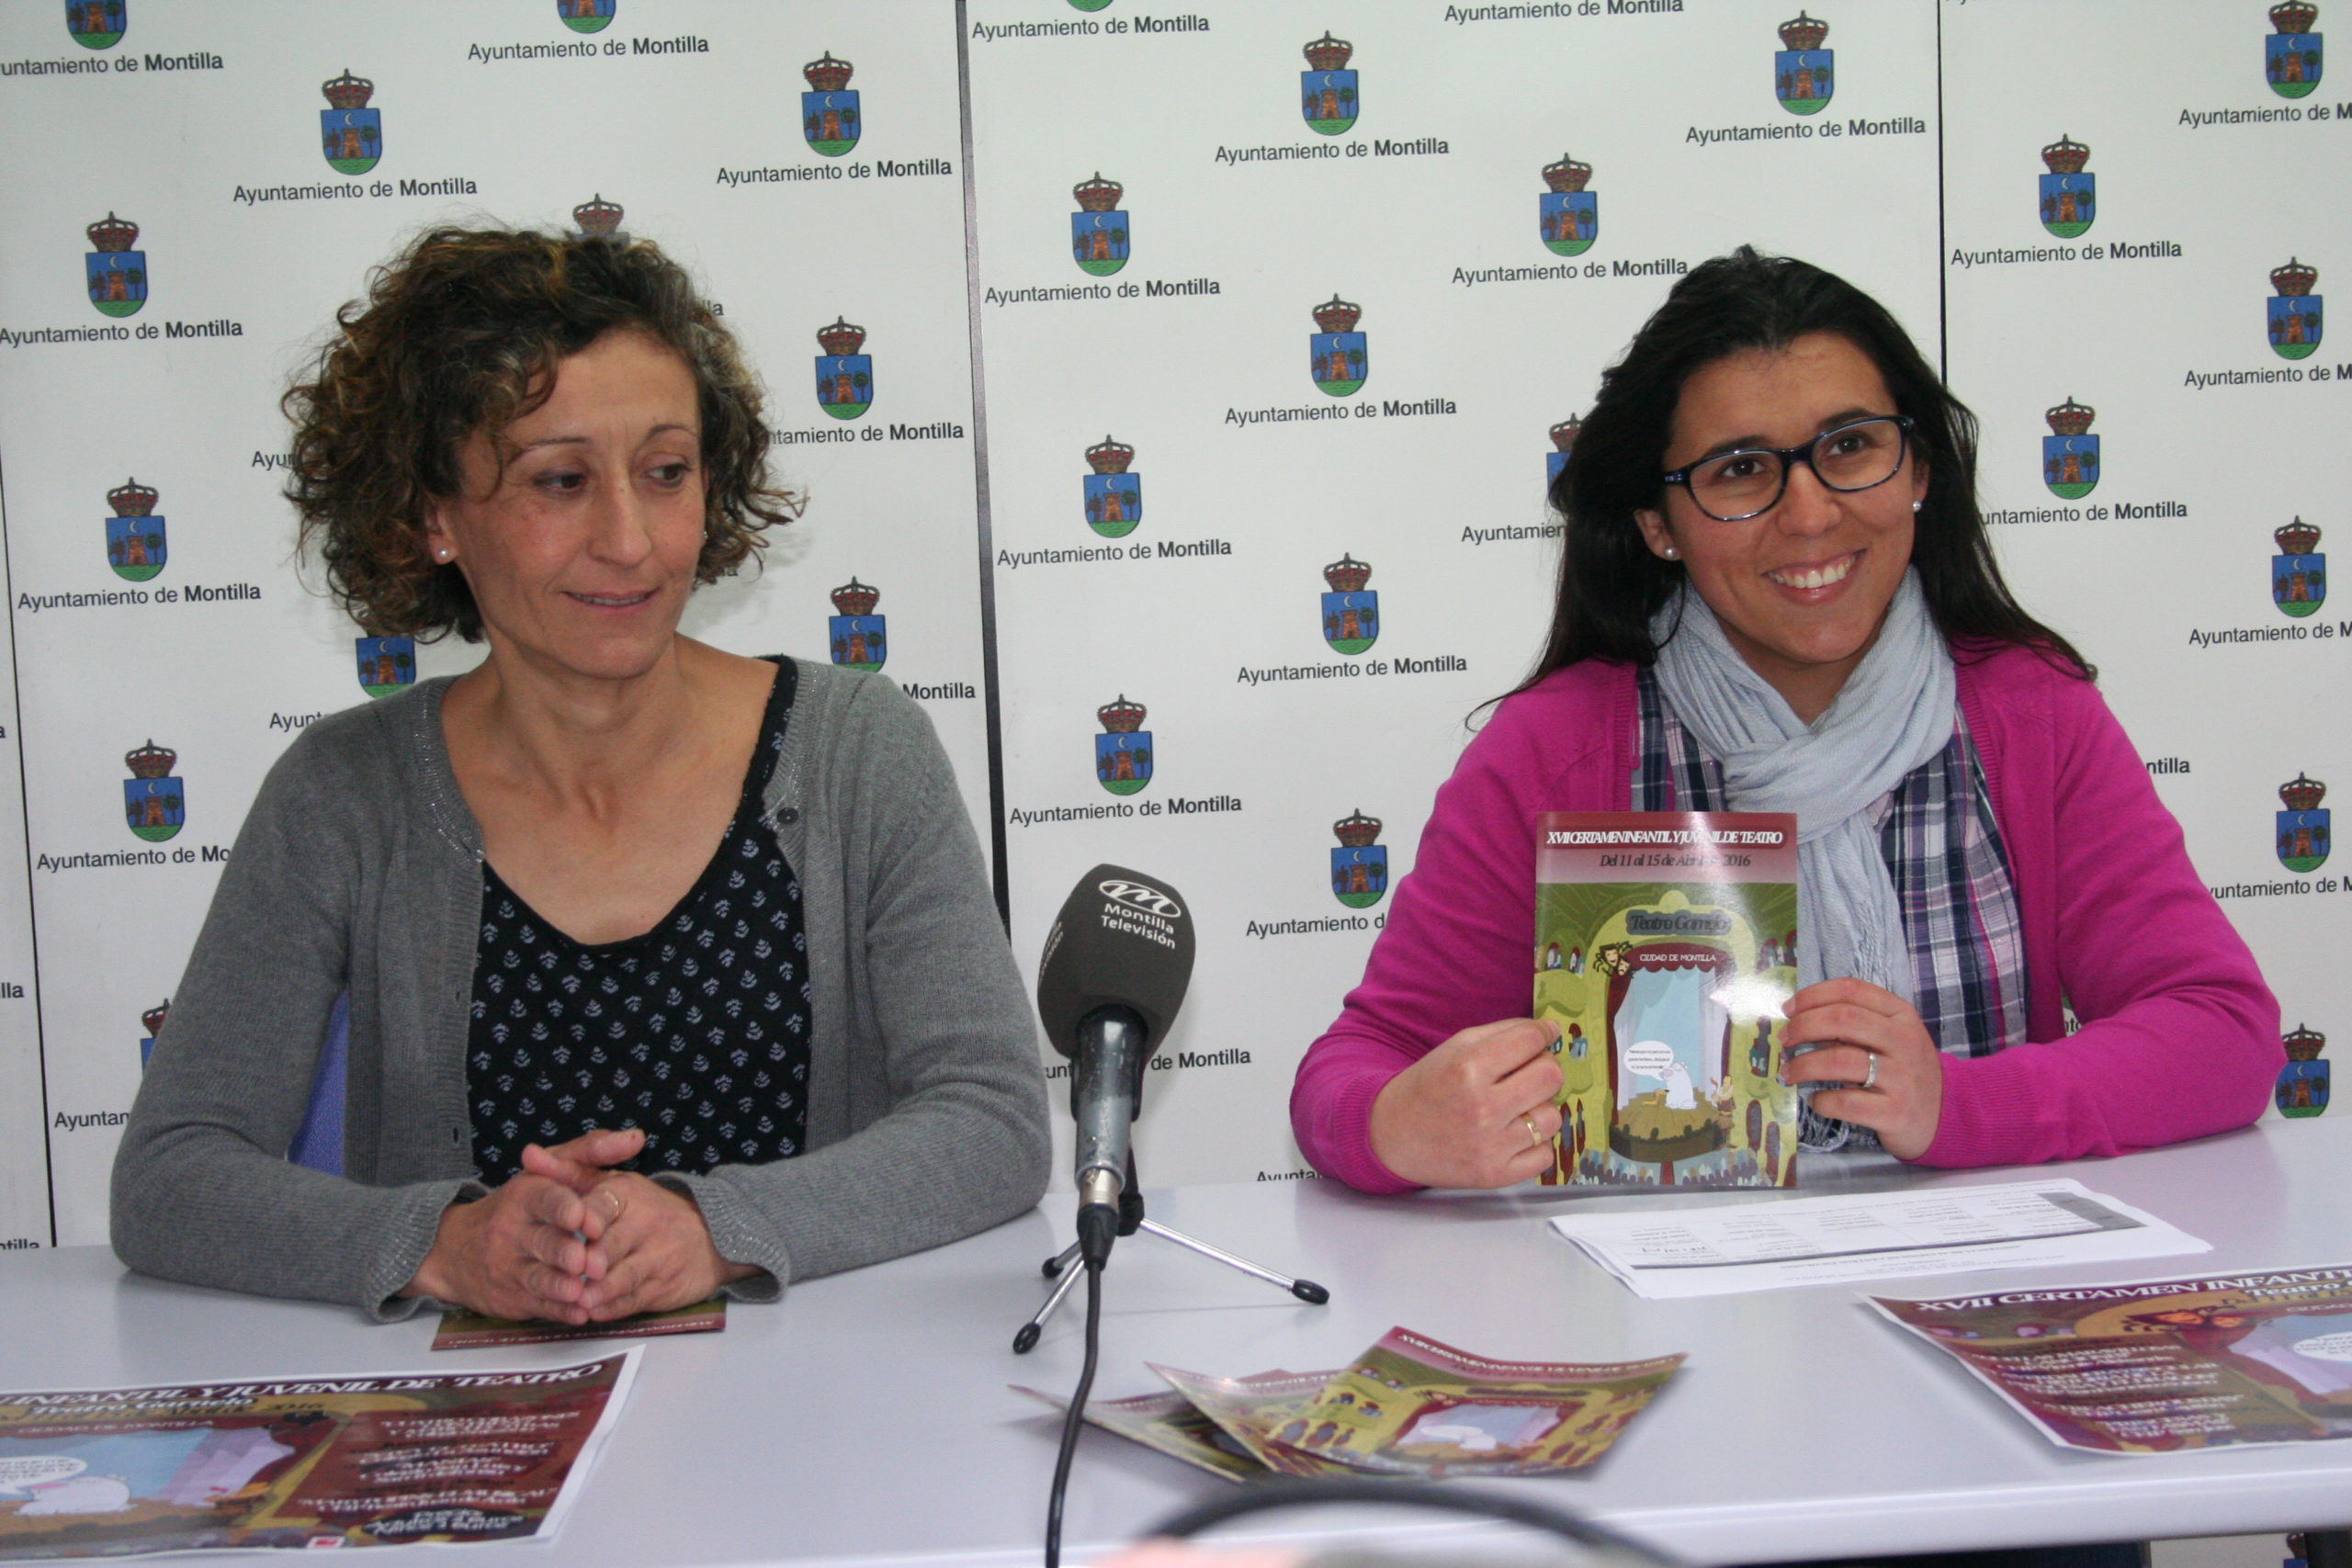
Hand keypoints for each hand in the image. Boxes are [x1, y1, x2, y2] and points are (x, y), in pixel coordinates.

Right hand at [399, 1169, 606, 1324]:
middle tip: (586, 1259)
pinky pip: (538, 1305)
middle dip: (564, 1251)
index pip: (545, 1199)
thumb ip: (591, 1152)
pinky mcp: (512, 1297)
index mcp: (526, 1195)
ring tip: (582, 1290)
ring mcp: (509, 1267)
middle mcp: (512, 1231)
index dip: (564, 1208)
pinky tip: (579, 1313)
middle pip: (542, 1242)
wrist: (457, 1250)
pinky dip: (559, 1311)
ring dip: (561, 1286)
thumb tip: (635, 1138)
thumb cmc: (520, 1207)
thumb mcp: (547, 1171)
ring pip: (538, 1277)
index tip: (584, 1216)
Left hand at [522, 1128, 758, 1319]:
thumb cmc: (645, 1209)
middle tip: (576, 1268)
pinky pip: (635, 1300)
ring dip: (602, 1289)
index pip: (605, 1203)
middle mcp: (646, 1223)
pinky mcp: (662, 1288)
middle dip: (596, 1258)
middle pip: (614, 1243)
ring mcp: (658, 1257)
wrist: (710, 1236)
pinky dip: (615, 1308)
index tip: (579, 1224)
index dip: (592, 1215)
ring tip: (579, 1299)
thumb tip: (529, 1155)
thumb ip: (568, 1170)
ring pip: (626, 1276)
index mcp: (628, 1193)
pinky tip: (595, 1312)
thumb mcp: (610, 1182)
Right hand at [1367, 1019, 1563, 1188]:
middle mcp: (1482, 1108)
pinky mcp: (1496, 1176)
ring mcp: (1491, 1146)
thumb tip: (1548, 1030)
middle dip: (1545, 1069)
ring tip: (1518, 1108)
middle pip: (1551, 1077)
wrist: (1393, 1136)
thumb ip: (1502, 1032)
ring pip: (1553, 1118)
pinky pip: (1545, 1155)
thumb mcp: (1455, 1048)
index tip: (1544, 1037)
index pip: (1531, 1040)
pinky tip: (1515, 1135)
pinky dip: (1536, 1144)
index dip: (1543, 1034)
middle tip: (1530, 1073)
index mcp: (1469, 1068)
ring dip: (1540, 1109)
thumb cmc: (1428, 1088)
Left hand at [1780, 978, 1944, 1159]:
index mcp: (1901, 1015)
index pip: (1851, 990)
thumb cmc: (1905, 1071)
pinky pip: (1847, 1102)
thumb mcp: (1889, 1039)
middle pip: (1842, 1019)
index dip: (1813, 995)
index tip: (1788, 1009)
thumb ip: (1852, 1027)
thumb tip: (1798, 1021)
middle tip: (1784, 1041)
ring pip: (1840, 1060)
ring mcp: (1902, 1077)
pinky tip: (1816, 1100)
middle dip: (1803, 1027)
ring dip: (1803, 1065)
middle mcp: (1904, 1041)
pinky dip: (1822, 1100)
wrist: (1946, 1115)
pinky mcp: (1895, 1112)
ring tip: (1789, 1073)